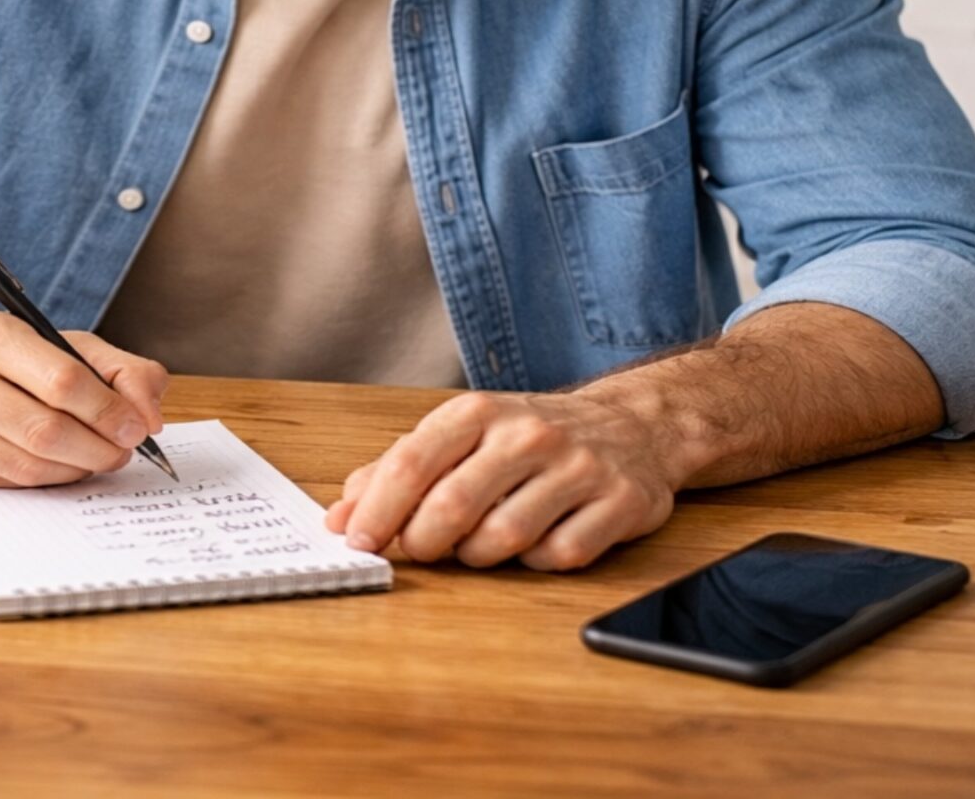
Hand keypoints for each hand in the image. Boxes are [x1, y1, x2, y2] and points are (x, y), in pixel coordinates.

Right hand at [0, 310, 169, 487]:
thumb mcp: (38, 338)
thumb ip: (107, 364)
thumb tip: (150, 409)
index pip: (62, 380)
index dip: (110, 411)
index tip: (137, 427)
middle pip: (45, 430)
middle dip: (98, 449)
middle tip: (122, 452)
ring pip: (23, 466)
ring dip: (73, 471)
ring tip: (94, 461)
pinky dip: (38, 482)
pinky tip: (54, 470)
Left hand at [324, 390, 680, 570]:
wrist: (632, 426)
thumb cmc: (530, 438)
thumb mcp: (462, 436)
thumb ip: (398, 470)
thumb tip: (341, 515)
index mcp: (479, 412)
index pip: (412, 463)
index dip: (377, 510)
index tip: (358, 541)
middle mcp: (529, 434)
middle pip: (453, 506)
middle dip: (422, 541)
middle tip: (418, 551)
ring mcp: (578, 468)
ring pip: (503, 537)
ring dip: (478, 555)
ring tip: (478, 543)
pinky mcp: (620, 503)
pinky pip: (559, 556)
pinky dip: (535, 561)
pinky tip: (535, 543)